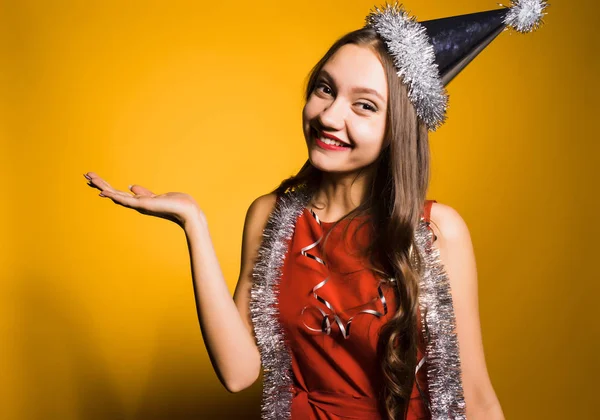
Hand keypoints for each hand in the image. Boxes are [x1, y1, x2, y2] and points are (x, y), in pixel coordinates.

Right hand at [84, 172, 201, 227]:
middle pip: (114, 192)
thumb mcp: (157, 195)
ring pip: (116, 195)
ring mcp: (139, 205)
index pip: (119, 192)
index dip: (106, 186)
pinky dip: (114, 196)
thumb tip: (131, 187)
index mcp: (140, 201)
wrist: (188, 211)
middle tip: (86, 175)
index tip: (94, 180)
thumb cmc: (176, 204)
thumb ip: (143, 192)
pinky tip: (103, 192)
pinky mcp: (144, 205)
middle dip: (100, 184)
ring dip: (102, 186)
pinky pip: (125, 200)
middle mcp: (137, 204)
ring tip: (89, 178)